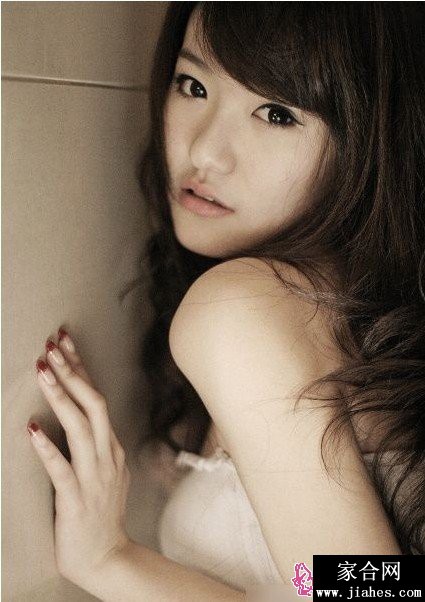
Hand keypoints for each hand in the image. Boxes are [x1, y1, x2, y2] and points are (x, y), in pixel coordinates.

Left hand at [28, 327, 131, 589]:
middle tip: (52, 345)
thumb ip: (93, 444)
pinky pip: (62, 469)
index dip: (80, 369)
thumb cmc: (101, 514)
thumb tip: (75, 417)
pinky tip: (32, 428)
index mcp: (111, 446)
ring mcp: (94, 476)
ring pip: (80, 428)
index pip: (96, 398)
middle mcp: (107, 454)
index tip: (64, 344)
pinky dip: (48, 447)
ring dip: (61, 396)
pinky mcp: (77, 499)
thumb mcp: (104, 471)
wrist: (108, 558)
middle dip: (72, 371)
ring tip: (43, 371)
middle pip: (93, 403)